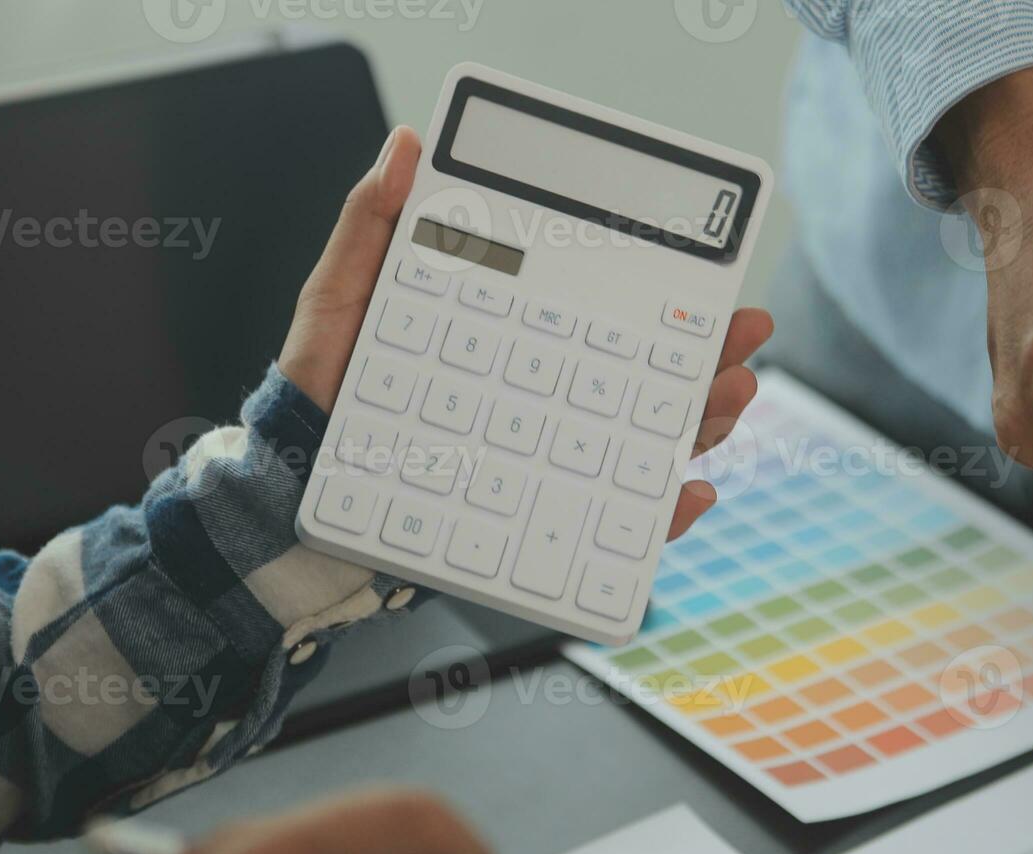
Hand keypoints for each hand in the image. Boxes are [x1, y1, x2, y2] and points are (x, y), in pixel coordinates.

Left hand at [278, 127, 772, 541]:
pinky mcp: (525, 521)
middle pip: (641, 385)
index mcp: (513, 344)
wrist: (292, 485)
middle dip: (705, 365)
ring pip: (637, 449)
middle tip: (740, 347)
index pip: (604, 322)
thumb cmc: (319, 391)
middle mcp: (537, 403)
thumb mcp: (340, 298)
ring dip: (695, 428)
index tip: (712, 284)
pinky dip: (652, 518)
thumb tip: (407, 145)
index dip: (666, 302)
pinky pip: (603, 529)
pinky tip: (682, 495)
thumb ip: (373, 227)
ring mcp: (536, 462)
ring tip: (727, 403)